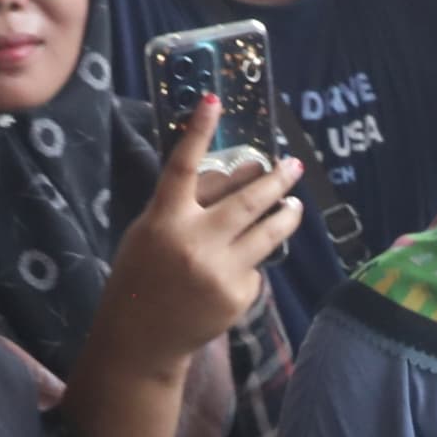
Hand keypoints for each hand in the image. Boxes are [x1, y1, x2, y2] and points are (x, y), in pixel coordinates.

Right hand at [97, 102, 304, 372]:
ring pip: (268, 232)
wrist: (143, 335)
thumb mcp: (150, 231)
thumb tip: (225, 175)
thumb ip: (182, 207)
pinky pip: (255, 268)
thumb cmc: (142, 275)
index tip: (215, 101)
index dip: (199, 132)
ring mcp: (221, 269)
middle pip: (248, 199)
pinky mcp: (238, 294)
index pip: (184, 166)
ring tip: (294, 206)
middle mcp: (195, 240)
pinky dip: (250, 263)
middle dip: (277, 179)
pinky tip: (236, 270)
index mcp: (165, 218)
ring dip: (286, 215)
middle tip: (293, 165)